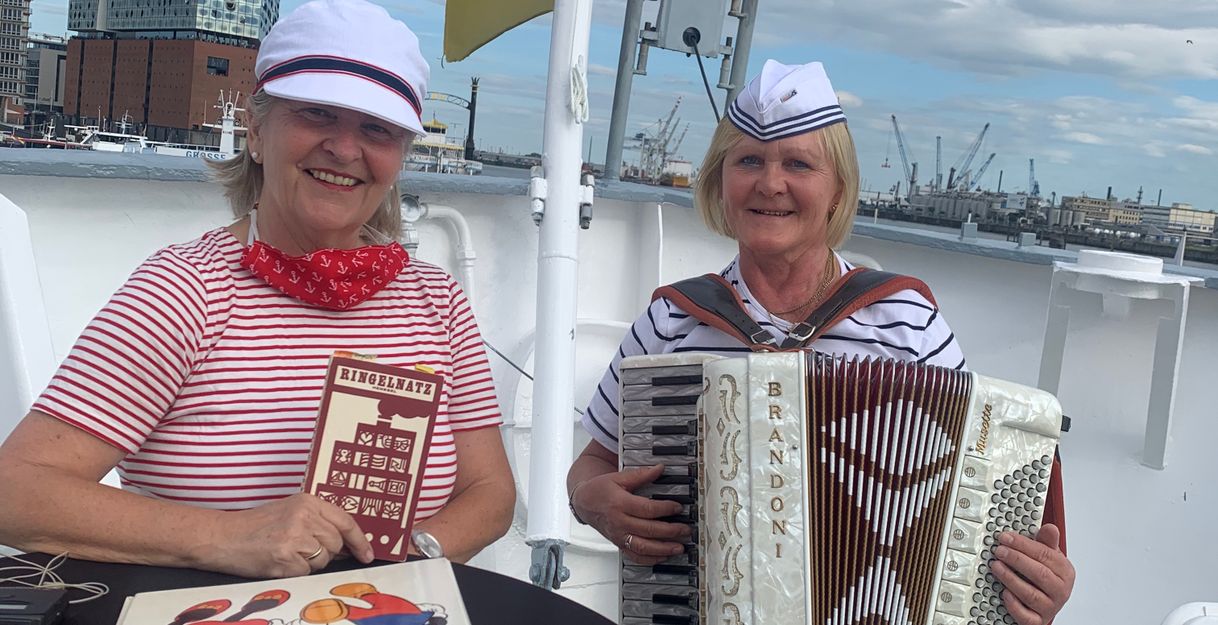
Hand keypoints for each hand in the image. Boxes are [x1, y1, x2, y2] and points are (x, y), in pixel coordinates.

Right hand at [208, 493, 373, 577]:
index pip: (346, 521)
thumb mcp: (289, 512)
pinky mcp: (285, 559)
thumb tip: (347, 544)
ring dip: (309, 563)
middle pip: (336, 543)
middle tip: (301, 549)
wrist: (221, 537)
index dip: (360, 540)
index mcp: (307, 501)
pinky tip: (278, 561)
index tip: (368, 553)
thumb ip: (318, 522)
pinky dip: (295, 572)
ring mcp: (294, 538)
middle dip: (325, 552)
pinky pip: (306, 573)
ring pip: (323, 560)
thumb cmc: (255, 526)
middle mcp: (303, 517)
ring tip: (286, 552)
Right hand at [571, 464, 691, 565]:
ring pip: (643, 547)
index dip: (665, 509)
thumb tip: (659, 469)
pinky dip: (650, 559)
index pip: (647, 509)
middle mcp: (619, 522)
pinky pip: (635, 556)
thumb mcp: (618, 478)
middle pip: (648, 530)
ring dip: (663, 549)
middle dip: (670, 531)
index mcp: (620, 504)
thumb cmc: (600, 490)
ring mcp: (619, 536)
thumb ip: (640, 475)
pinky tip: (663, 556)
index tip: (678, 508)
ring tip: (679, 547)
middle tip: (685, 529)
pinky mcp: (619, 544)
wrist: (584, 502)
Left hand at [992, 524, 1074, 624]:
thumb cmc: (1044, 578)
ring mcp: (1050, 607)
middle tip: (999, 551)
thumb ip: (1046, 544)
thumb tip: (1050, 528)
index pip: (1045, 555)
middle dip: (1016, 560)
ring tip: (996, 567)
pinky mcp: (1038, 621)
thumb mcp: (1048, 558)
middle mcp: (1060, 591)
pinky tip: (1004, 593)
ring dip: (1011, 579)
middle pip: (1039, 574)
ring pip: (1031, 594)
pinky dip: (1014, 605)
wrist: (1043, 604)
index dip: (1023, 545)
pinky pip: (1027, 616)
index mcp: (1065, 572)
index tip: (1006, 538)